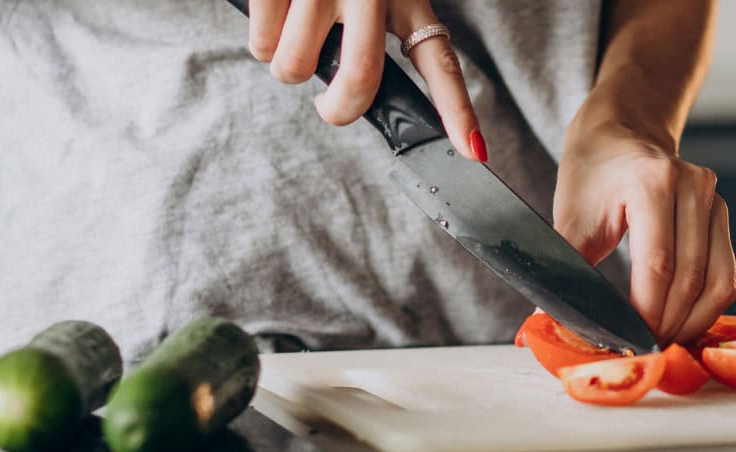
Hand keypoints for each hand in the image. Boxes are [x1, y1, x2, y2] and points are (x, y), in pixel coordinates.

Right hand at [246, 0, 485, 160]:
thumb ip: (376, 39)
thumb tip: (358, 100)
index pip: (438, 60)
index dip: (457, 110)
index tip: (473, 152)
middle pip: (360, 78)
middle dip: (339, 109)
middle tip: (330, 106)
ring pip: (296, 67)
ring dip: (288, 69)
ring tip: (294, 38)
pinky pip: (262, 44)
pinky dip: (263, 43)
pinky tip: (276, 16)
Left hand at [555, 131, 735, 344]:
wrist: (621, 133)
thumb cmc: (591, 175)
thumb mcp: (570, 217)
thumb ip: (566, 268)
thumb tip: (550, 323)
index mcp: (652, 182)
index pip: (658, 264)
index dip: (647, 312)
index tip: (630, 341)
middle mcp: (692, 187)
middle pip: (690, 278)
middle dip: (668, 324)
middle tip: (644, 350)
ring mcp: (713, 200)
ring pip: (718, 282)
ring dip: (692, 322)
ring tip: (663, 341)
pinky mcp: (722, 215)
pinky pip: (725, 274)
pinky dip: (705, 306)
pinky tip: (682, 322)